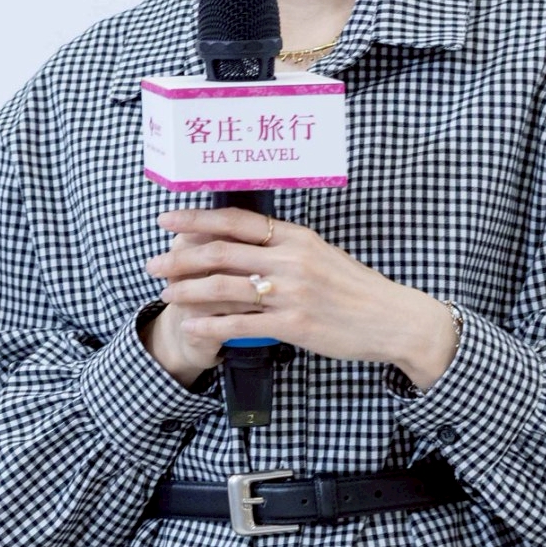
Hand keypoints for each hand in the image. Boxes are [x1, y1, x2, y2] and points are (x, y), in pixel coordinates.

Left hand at [145, 207, 460, 388]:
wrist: (393, 319)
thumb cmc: (356, 288)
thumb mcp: (322, 254)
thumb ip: (285, 247)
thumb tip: (247, 241)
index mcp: (295, 236)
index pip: (236, 221)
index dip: (196, 219)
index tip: (167, 219)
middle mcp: (290, 259)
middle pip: (221, 253)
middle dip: (180, 258)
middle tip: (152, 264)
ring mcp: (291, 292)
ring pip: (224, 288)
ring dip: (188, 290)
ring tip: (165, 294)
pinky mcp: (294, 324)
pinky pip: (241, 324)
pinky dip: (211, 326)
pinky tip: (191, 327)